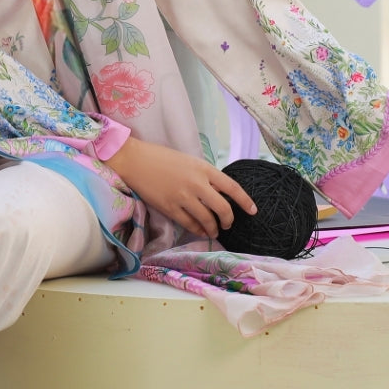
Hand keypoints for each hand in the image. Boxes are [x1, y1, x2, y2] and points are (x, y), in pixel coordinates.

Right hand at [105, 136, 255, 237]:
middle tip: (228, 224)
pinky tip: (200, 230)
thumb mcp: (189, 161)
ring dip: (213, 228)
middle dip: (229, 220)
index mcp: (204, 168)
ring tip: (213, 231)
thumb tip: (218, 193)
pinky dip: (198, 229)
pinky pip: (190, 224)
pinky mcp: (170, 208)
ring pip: (207, 219)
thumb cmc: (162, 158)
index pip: (232, 187)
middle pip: (223, 208)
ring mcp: (183, 197)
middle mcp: (197, 183)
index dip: (245, 201)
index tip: (253, 210)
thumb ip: (205, 176)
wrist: (135, 160)